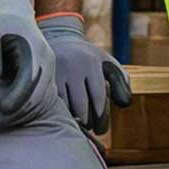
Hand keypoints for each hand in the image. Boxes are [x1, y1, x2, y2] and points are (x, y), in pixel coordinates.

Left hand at [0, 0, 60, 128]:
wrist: (13, 11)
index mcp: (35, 51)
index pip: (29, 82)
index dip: (15, 101)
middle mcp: (47, 61)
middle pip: (38, 96)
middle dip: (16, 113)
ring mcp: (48, 69)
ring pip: (42, 101)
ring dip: (21, 115)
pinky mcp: (44, 76)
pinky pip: (41, 98)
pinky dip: (26, 111)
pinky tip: (8, 117)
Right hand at [40, 14, 131, 133]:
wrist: (60, 41)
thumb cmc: (90, 60)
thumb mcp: (108, 64)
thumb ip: (121, 82)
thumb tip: (125, 103)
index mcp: (92, 63)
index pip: (98, 96)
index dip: (101, 116)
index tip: (100, 128)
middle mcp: (73, 66)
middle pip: (81, 105)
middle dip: (87, 121)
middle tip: (90, 128)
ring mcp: (56, 73)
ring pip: (65, 107)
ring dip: (73, 120)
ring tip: (79, 123)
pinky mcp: (43, 80)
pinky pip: (53, 104)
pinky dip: (60, 114)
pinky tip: (66, 116)